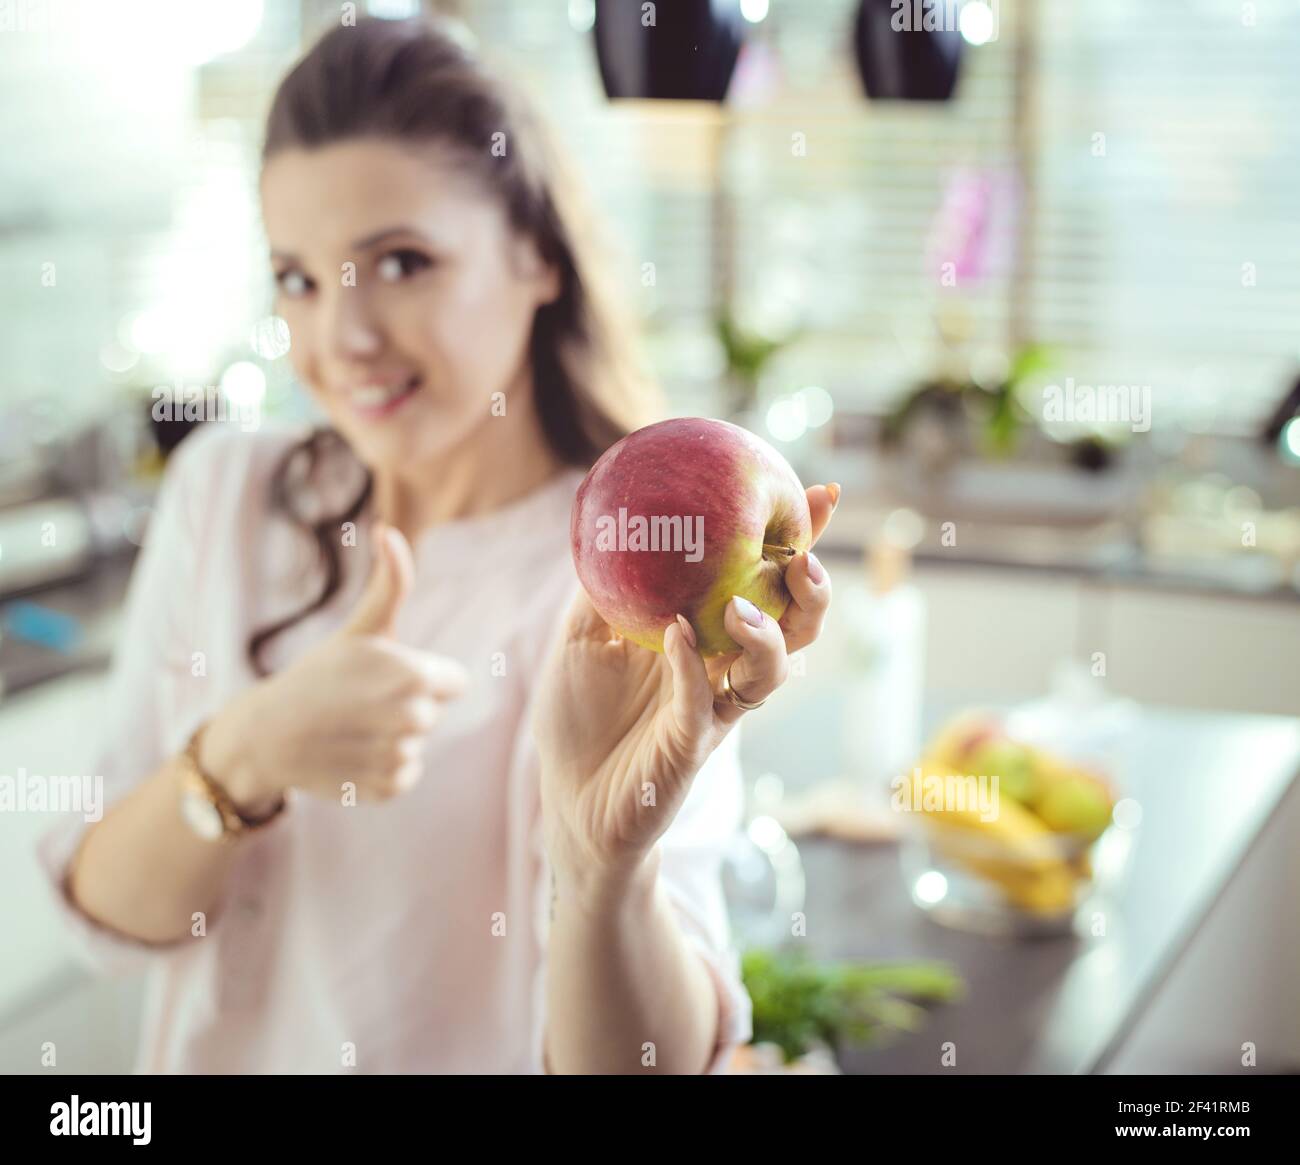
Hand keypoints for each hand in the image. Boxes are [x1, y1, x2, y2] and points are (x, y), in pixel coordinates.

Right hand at [202, 522, 468, 810]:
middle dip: (405, 706)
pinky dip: (382, 768)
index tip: (385, 678)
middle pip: (434, 712)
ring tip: (352, 728)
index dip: (422, 677)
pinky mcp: (388, 788)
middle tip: (361, 703)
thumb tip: (391, 531)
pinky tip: (351, 754)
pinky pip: (405, 774)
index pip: (454, 682)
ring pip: (417, 743)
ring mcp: (401, 756)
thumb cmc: (318, 674)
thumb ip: (391, 583)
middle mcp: (414, 718)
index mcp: (415, 676)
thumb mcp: (360, 627)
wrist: (268, 734)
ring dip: (391, 737)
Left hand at [534, 483, 838, 894]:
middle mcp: (722, 670)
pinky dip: (691, 666)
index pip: (765, 582)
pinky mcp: (689, 746)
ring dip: (766, 633)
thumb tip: (608, 519)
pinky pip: (702, 703)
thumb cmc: (580, 722)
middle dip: (811, 591)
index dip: (799, 542)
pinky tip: (677, 632)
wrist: (568, 802)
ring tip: (742, 605)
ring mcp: (712, 710)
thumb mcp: (580, 637)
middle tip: (803, 558)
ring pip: (768, 671)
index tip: (821, 497)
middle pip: (794, 627)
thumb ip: (601, 587)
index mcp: (707, 637)